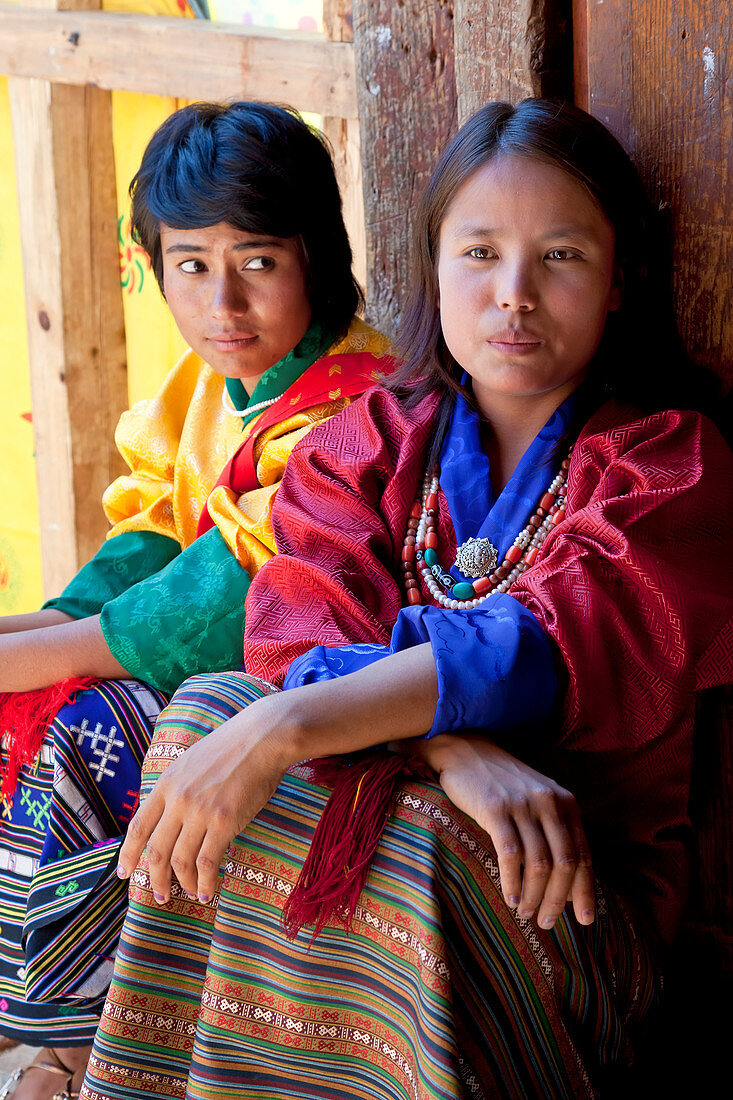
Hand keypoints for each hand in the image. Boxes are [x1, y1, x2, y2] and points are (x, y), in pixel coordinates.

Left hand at [117, 693, 291, 903]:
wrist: (262, 737)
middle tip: (160, 896)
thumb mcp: (191, 762)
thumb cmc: (232, 748)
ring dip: (182, 884)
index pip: (139, 826)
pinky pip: (207, 863)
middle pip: (156, 851)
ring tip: (189, 895)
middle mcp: (178, 800)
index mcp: (167, 784)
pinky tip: (206, 892)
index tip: (123, 873)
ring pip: (180, 861)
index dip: (128, 854)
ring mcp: (200, 812)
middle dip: (154, 879)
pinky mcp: (224, 822)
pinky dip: (204, 883)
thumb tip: (170, 818)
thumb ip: (177, 789)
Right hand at [407, 733, 593, 929]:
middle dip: (558, 899)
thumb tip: (566, 887)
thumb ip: (554, 832)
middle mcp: (549, 802)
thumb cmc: (502, 784)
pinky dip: (512, 881)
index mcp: (565, 802)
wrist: (467, 751)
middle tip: (546, 921)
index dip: (584, 891)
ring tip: (526, 913)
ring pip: (540, 863)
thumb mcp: (537, 800)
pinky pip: (510, 854)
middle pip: (565, 863)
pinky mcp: (495, 809)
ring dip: (534, 895)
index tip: (583, 920)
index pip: (583, 855)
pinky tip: (510, 898)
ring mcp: (522, 805)